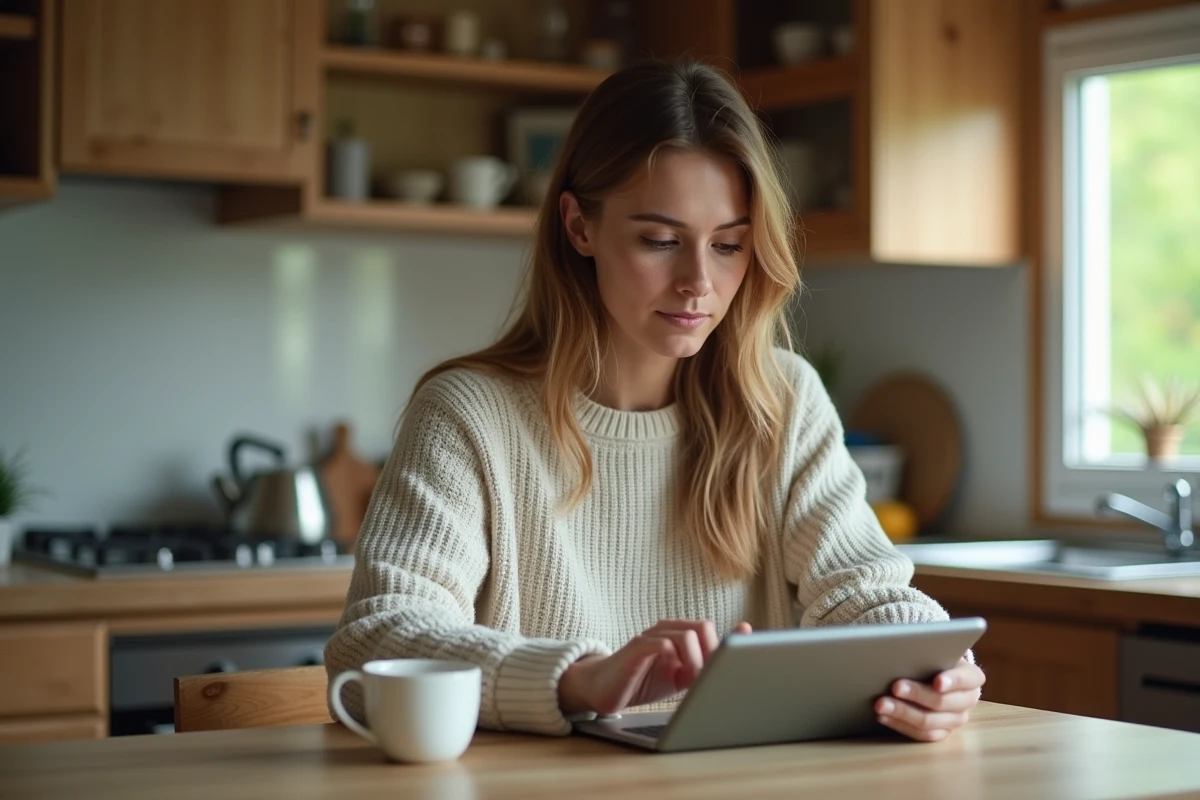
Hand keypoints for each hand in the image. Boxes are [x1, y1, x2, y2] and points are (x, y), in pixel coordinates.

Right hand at [558, 620, 752, 716]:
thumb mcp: (680, 677)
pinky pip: (662, 644)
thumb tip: (731, 661)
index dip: (723, 647)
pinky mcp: (636, 647)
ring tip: (689, 680)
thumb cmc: (643, 682)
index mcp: (679, 634)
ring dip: (695, 660)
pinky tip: (673, 673)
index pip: (710, 630)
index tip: (736, 660)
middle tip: (703, 678)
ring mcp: (650, 636)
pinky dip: (674, 659)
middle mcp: (666, 630)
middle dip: (710, 654)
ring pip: (686, 635)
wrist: (603, 689)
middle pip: (704, 627)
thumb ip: (703, 668)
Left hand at [875, 657, 984, 741]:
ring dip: (902, 712)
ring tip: (881, 704)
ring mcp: (955, 719)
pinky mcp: (941, 733)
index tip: (937, 681)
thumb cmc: (934, 657)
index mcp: (972, 677)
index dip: (951, 681)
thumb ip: (927, 651)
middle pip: (942, 702)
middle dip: (916, 694)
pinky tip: (883, 716)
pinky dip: (900, 725)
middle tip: (895, 687)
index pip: (965, 679)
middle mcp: (967, 700)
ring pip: (929, 722)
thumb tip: (903, 651)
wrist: (935, 673)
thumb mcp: (935, 650)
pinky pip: (921, 735)